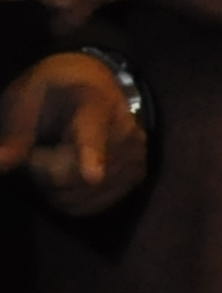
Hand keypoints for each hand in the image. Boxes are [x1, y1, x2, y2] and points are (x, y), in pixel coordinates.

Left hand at [0, 51, 140, 214]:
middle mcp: (124, 130)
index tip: (93, 175)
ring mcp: (135, 156)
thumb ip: (15, 134)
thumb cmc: (52, 94)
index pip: (93, 131)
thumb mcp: (25, 101)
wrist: (93, 86)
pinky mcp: (136, 177)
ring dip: (53, 186)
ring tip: (58, 158)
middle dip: (41, 169)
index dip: (92, 154)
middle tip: (40, 148)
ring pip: (77, 194)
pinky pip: (88, 206)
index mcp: (94, 102)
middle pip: (71, 174)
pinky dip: (68, 198)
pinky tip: (70, 176)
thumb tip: (0, 163)